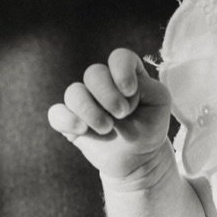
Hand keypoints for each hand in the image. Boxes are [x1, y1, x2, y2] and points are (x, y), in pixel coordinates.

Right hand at [48, 50, 173, 176]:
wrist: (138, 159)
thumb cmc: (150, 127)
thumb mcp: (160, 103)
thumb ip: (148, 86)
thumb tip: (122, 87)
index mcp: (125, 75)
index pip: (119, 57)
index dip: (122, 70)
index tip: (130, 92)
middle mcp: (102, 84)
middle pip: (93, 73)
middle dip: (108, 95)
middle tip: (121, 115)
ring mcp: (84, 102)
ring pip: (73, 92)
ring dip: (90, 111)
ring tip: (106, 129)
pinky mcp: (70, 121)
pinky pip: (56, 114)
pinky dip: (67, 120)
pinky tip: (82, 131)